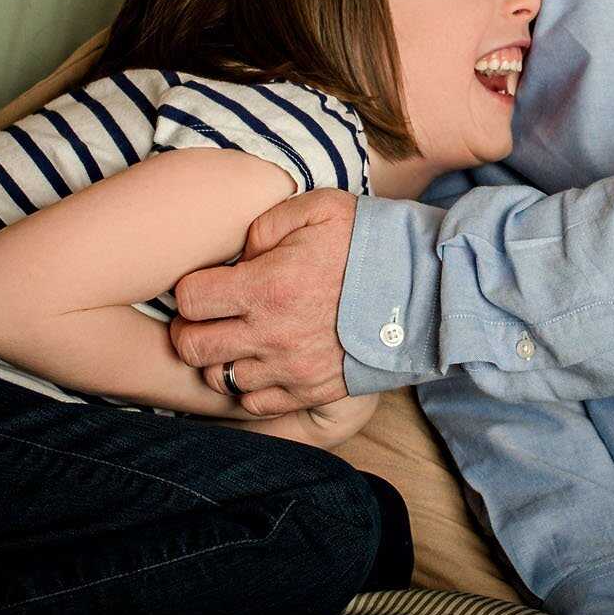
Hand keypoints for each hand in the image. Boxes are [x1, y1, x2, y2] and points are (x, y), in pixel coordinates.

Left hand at [169, 188, 356, 416]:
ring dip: (219, 359)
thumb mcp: (318, 209)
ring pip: (219, 380)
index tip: (207, 283)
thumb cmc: (369, 244)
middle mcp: (272, 335)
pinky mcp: (311, 392)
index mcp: (267, 286)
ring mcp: (291, 370)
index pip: (188, 298)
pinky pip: (255, 405)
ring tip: (236, 341)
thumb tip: (239, 254)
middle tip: (207, 316)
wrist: (424, 289)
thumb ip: (265, 224)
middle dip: (190, 328)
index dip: (190, 288)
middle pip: (191, 347)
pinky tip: (262, 364)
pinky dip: (250, 388)